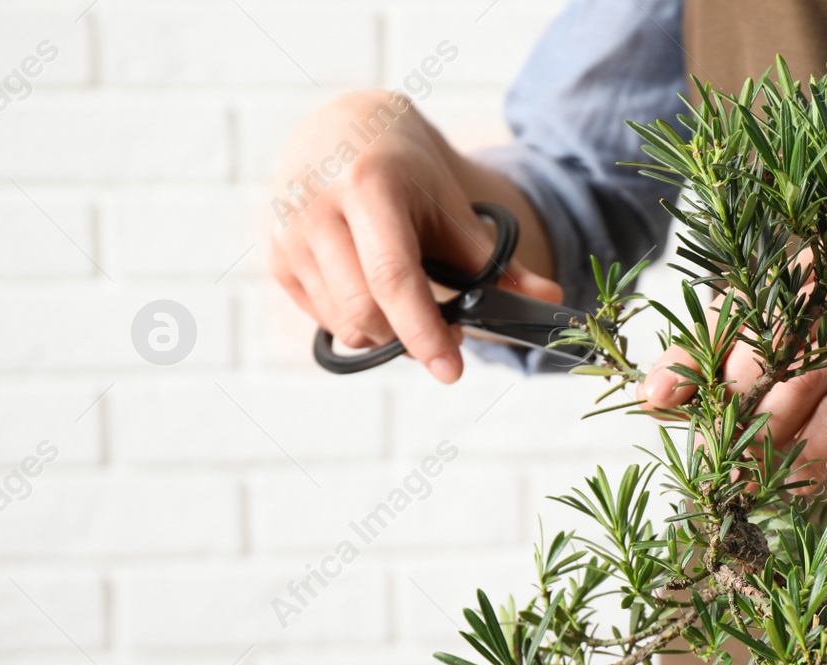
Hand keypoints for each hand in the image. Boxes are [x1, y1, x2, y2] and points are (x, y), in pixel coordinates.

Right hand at [267, 91, 560, 382]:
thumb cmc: (411, 177)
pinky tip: (374, 292)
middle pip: (365, 311)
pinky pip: (325, 320)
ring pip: (343, 324)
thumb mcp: (455, 209)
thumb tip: (551, 301)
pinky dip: (359, 324)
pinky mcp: (275, 257)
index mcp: (368, 185)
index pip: (393, 276)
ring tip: (411, 306)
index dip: (423, 331)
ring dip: (386, 334)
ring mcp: (287, 233)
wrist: (348, 130)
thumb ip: (498, 262)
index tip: (451, 371)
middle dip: (409, 337)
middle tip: (444, 332)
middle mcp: (316, 207)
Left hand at [636, 296, 826, 484]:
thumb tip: (657, 399)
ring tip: (751, 476)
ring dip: (769, 430)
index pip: (740, 301)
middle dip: (731, 394)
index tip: (655, 398)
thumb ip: (741, 391)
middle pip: (769, 324)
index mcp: (820, 274)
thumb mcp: (804, 399)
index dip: (694, 350)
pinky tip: (801, 478)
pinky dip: (815, 446)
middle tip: (715, 449)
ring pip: (806, 367)